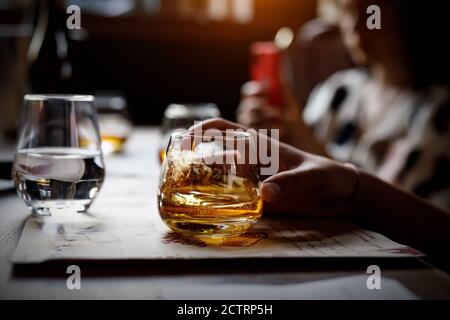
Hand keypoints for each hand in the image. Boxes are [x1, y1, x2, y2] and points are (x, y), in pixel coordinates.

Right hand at [190, 118, 358, 217]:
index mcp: (260, 144)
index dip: (200, 132)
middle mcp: (252, 158)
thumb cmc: (328, 177)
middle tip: (172, 164)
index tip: (182, 144)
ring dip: (201, 172)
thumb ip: (290, 183)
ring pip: (219, 168)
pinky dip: (216, 196)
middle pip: (215, 145)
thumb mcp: (312, 177)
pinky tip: (206, 207)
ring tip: (181, 186)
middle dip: (192, 149)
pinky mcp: (257, 193)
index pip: (223, 130)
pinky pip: (231, 192)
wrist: (340, 193)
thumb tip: (264, 192)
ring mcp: (253, 176)